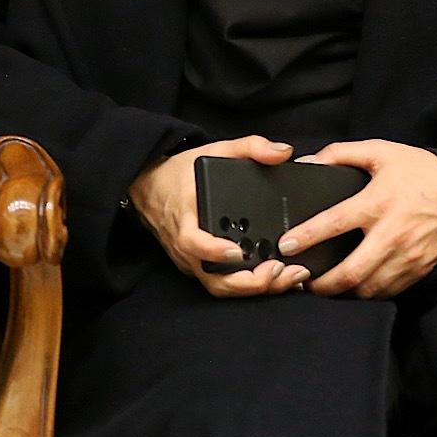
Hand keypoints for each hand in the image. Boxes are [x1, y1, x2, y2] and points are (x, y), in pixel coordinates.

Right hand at [127, 136, 311, 297]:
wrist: (149, 187)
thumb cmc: (179, 173)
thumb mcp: (214, 151)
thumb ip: (250, 147)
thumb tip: (283, 152)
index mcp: (185, 219)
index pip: (194, 243)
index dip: (216, 251)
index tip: (239, 251)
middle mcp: (186, 247)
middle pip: (215, 280)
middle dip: (251, 282)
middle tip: (281, 269)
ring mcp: (191, 261)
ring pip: (221, 287)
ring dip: (254, 289)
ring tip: (287, 276)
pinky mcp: (198, 267)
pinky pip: (221, 283)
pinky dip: (248, 287)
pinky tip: (275, 278)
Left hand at [281, 140, 436, 299]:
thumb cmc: (418, 168)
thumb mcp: (379, 150)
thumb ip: (340, 153)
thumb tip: (308, 161)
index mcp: (377, 203)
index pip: (333, 224)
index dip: (306, 237)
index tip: (286, 247)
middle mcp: (392, 234)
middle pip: (351, 271)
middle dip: (322, 284)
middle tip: (302, 282)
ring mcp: (408, 256)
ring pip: (370, 288)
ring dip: (344, 293)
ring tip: (324, 288)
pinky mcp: (421, 268)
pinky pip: (390, 291)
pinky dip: (369, 294)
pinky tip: (355, 288)